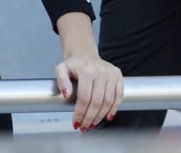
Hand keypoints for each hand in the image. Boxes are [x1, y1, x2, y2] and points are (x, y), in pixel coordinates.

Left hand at [55, 14, 122, 130]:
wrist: (85, 54)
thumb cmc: (73, 65)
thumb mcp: (61, 69)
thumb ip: (61, 81)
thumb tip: (66, 94)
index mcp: (87, 71)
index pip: (84, 98)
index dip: (80, 113)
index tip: (76, 123)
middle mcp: (101, 72)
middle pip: (97, 102)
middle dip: (90, 118)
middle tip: (84, 127)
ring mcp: (111, 73)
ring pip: (108, 101)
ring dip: (100, 116)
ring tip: (93, 124)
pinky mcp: (118, 75)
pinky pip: (119, 95)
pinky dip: (115, 108)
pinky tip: (108, 117)